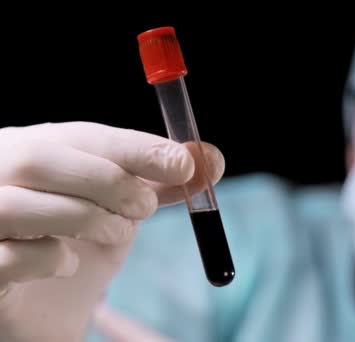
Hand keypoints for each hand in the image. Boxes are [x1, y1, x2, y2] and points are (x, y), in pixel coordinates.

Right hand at [0, 122, 224, 340]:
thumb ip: (160, 182)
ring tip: (115, 232)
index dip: (137, 148)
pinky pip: (6, 258)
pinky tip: (67, 263)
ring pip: (18, 204)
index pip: (83, 135)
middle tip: (148, 207)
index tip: (186, 164)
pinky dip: (49, 259)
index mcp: (35, 148)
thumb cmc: (78, 240)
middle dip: (109, 182)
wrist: (39, 305)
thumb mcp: (122, 207)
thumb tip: (212, 159)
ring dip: (86, 220)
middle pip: (40, 158)